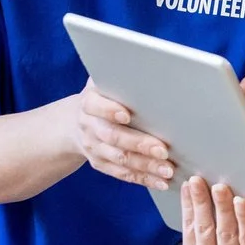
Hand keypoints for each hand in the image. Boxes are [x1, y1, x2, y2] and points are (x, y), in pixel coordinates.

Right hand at [59, 80, 173, 190]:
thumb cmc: (104, 96)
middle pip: (112, 136)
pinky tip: (162, 182)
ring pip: (120, 159)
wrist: (75, 121)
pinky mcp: (101, 163)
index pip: (95, 105)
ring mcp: (94, 147)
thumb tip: (155, 62)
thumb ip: (122, 76)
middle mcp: (88, 125)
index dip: (109, 110)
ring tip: (168, 169)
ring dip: (145, 166)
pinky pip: (123, 174)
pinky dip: (143, 179)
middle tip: (163, 150)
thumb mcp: (105, 82)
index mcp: (89, 102)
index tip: (126, 114)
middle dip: (139, 143)